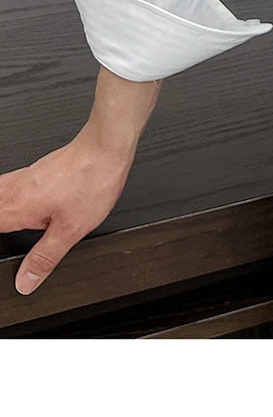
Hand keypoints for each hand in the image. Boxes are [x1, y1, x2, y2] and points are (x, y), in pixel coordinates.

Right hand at [0, 130, 134, 295]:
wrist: (106, 147)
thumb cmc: (91, 181)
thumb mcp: (69, 231)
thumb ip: (44, 258)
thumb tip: (26, 281)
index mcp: (14, 209)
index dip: (1, 245)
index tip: (9, 245)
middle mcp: (13, 191)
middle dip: (4, 227)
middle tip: (11, 238)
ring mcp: (24, 177)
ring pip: (0, 198)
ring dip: (5, 213)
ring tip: (18, 227)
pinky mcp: (37, 170)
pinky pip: (12, 187)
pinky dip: (13, 200)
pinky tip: (29, 208)